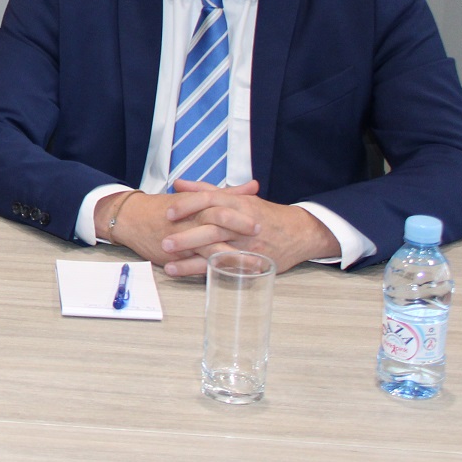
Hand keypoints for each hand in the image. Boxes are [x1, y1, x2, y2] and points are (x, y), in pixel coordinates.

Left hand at [158, 179, 337, 275]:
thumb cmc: (263, 214)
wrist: (299, 232)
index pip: (210, 201)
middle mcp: (241, 224)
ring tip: (169, 265)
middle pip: (212, 228)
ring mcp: (247, 246)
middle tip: (163, 241)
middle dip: (187, 236)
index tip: (168, 212)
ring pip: (218, 252)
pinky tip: (189, 276)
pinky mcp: (250, 263)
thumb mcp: (238, 198)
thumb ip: (208, 190)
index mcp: (237, 204)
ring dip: (192, 260)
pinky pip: (226, 269)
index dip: (189, 206)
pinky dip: (207, 273)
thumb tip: (180, 184)